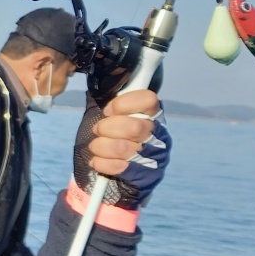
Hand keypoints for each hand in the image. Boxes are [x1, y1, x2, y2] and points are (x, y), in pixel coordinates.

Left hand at [73, 89, 170, 208]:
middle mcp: (158, 136)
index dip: (124, 103)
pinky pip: (117, 167)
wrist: (123, 175)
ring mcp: (152, 157)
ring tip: (96, 146)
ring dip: (100, 146)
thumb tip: (103, 79)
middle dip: (107, 128)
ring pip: (122, 148)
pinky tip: (97, 161)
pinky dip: (101, 163)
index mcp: (154, 116)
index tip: (109, 110)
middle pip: (133, 126)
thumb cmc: (115, 138)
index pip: (149, 99)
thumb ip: (116, 104)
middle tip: (99, 130)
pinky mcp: (142, 176)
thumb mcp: (118, 117)